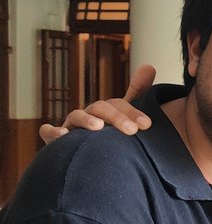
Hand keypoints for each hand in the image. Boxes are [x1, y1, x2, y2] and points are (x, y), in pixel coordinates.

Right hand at [39, 65, 155, 144]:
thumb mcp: (124, 114)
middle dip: (116, 118)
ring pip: (77, 117)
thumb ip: (137, 92)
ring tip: (98, 126)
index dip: (132, 112)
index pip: (119, 105)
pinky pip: (50, 133)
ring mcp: (72, 126)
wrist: (92, 157)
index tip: (147, 124)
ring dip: (86, 120)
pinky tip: (62, 134)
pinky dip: (52, 131)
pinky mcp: (58, 139)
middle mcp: (88, 115)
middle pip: (100, 109)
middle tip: (132, 130)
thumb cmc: (109, 132)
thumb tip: (149, 66)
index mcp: (105, 110)